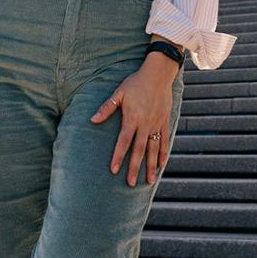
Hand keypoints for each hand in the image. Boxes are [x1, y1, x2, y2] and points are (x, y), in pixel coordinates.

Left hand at [90, 54, 178, 186]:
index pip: (124, 141)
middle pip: (139, 150)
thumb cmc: (136, 82)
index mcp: (132, 118)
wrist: (158, 74)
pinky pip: (164, 140)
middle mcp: (145, 124)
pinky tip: (161, 165)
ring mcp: (156, 123)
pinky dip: (163, 153)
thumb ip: (107, 108)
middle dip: (135, 167)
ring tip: (149, 181)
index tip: (114, 170)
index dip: (118, 156)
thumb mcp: (119, 93)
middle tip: (130, 184)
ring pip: (153, 149)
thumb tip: (92, 120)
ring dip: (151, 166)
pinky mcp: (165, 121)